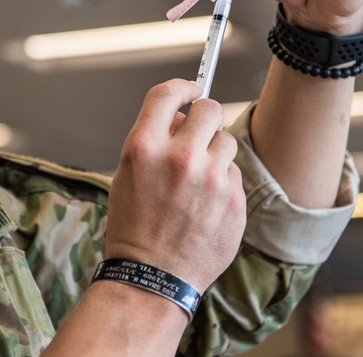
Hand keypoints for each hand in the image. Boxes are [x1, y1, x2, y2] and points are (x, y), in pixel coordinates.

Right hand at [105, 79, 245, 291]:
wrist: (152, 278)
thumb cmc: (134, 228)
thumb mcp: (127, 176)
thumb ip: (153, 140)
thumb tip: (181, 117)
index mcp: (144, 148)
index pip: (167, 94)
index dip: (183, 86)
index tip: (192, 89)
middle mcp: (179, 158)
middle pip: (209, 108)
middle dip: (206, 116)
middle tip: (200, 131)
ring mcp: (210, 179)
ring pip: (226, 141)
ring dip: (216, 152)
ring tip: (199, 180)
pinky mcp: (233, 200)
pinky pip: (234, 173)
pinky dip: (224, 182)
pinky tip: (207, 205)